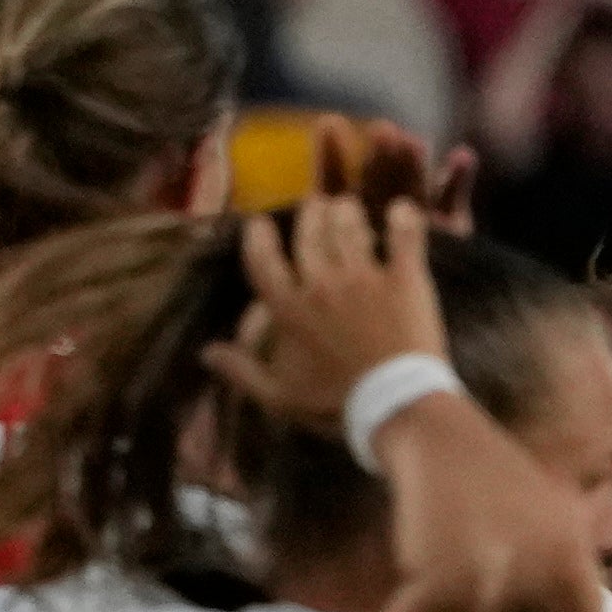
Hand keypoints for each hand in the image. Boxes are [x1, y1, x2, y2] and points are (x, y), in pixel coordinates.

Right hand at [202, 188, 453, 439]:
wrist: (395, 405)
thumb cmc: (336, 404)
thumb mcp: (280, 396)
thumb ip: (242, 371)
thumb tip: (207, 352)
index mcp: (289, 309)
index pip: (263, 261)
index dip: (258, 238)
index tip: (260, 223)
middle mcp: (323, 285)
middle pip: (310, 235)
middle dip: (311, 214)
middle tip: (317, 205)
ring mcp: (365, 278)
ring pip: (350, 229)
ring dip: (347, 212)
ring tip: (347, 205)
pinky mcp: (405, 280)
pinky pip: (404, 239)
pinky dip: (404, 220)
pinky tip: (403, 208)